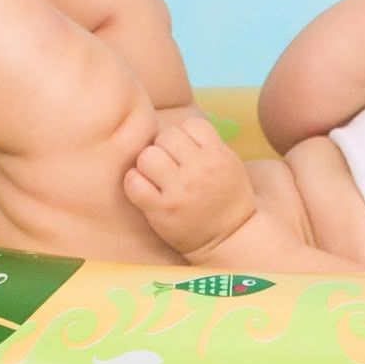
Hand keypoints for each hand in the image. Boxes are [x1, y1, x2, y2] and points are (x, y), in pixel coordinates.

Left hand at [123, 116, 258, 261]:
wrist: (230, 239)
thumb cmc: (226, 199)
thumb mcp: (229, 164)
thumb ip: (207, 144)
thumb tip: (177, 128)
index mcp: (218, 156)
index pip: (191, 124)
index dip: (185, 135)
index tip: (187, 152)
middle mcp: (199, 170)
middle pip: (167, 136)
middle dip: (165, 147)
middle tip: (169, 164)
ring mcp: (179, 191)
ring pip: (148, 155)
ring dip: (148, 163)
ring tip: (156, 177)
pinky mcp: (161, 210)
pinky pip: (134, 182)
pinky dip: (134, 183)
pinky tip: (144, 189)